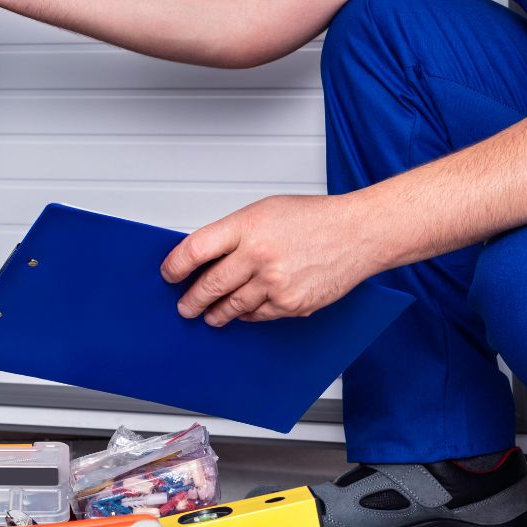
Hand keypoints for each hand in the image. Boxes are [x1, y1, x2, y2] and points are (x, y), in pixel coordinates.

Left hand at [160, 194, 380, 326]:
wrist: (357, 233)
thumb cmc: (314, 217)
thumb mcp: (266, 211)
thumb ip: (234, 233)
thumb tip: (206, 255)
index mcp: (248, 226)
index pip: (195, 250)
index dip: (176, 265)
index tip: (169, 273)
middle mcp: (258, 256)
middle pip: (210, 285)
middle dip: (192, 300)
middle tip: (185, 305)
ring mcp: (275, 284)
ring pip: (232, 306)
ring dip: (217, 312)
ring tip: (210, 314)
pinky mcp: (291, 305)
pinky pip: (258, 316)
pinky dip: (248, 314)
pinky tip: (244, 311)